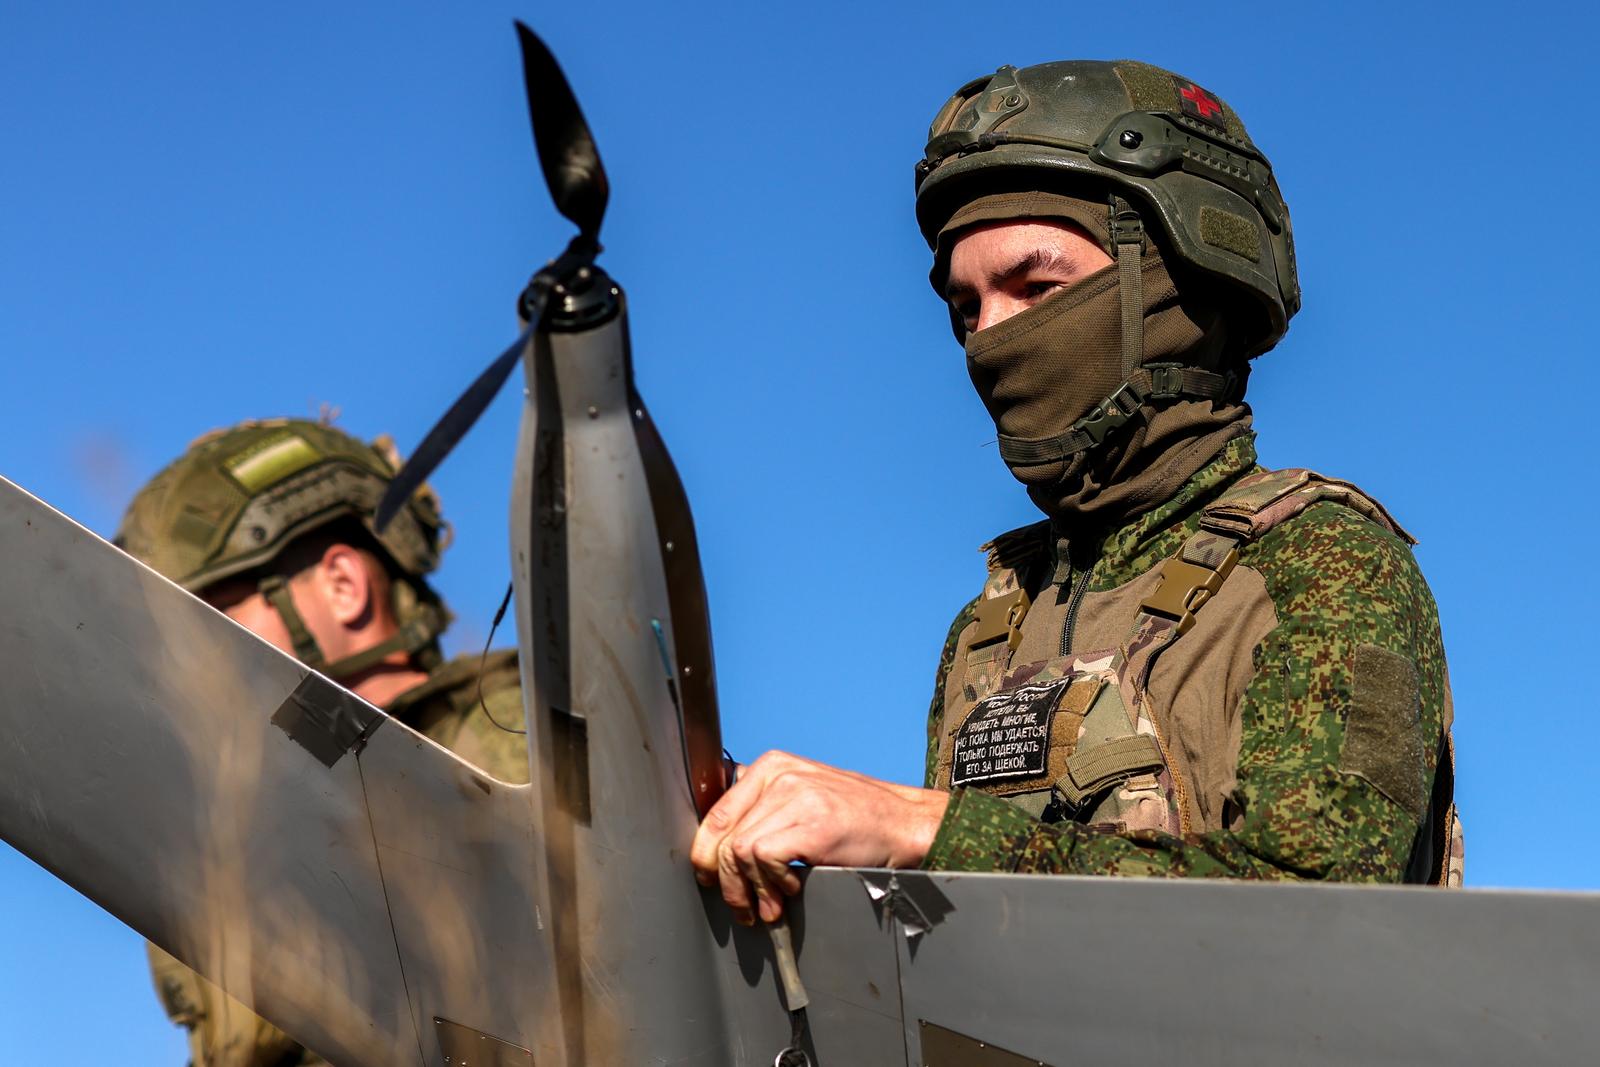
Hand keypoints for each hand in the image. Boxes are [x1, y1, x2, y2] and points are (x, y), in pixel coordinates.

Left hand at [689, 750, 950, 924]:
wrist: (908, 824)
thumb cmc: (857, 819)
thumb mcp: (804, 795)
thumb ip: (765, 806)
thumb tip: (717, 843)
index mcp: (772, 765)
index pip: (717, 811)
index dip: (705, 851)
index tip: (709, 877)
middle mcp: (780, 774)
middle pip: (722, 834)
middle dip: (725, 880)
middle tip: (740, 906)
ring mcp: (798, 796)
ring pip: (739, 850)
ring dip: (750, 889)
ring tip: (769, 908)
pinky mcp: (813, 823)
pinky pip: (764, 858)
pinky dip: (772, 883)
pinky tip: (792, 890)